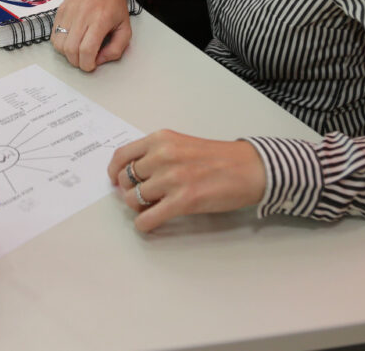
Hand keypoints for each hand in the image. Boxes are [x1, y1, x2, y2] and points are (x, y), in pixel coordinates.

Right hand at [50, 0, 130, 71]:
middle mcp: (82, 16)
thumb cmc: (114, 3)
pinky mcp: (60, 11)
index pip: (86, 50)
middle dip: (77, 62)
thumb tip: (99, 60)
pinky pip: (53, 35)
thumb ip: (116, 48)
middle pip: (70, 50)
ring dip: (67, 54)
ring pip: (59, 44)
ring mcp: (69, 13)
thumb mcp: (125, 28)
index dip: (87, 64)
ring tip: (77, 50)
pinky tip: (71, 40)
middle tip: (85, 59)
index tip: (91, 65)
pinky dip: (60, 43)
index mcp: (100, 21)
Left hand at [106, 131, 265, 232]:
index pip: (122, 155)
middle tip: (140, 196)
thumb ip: (158, 153)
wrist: (250, 168)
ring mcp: (172, 178)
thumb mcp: (182, 144)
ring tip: (151, 207)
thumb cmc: (219, 158)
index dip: (114, 171)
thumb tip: (134, 173)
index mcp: (161, 139)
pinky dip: (144, 224)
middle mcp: (163, 156)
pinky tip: (150, 223)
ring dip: (138, 207)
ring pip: (133, 199)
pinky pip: (148, 218)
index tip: (115, 181)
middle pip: (126, 179)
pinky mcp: (183, 201)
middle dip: (128, 191)